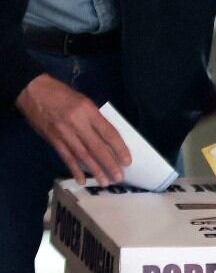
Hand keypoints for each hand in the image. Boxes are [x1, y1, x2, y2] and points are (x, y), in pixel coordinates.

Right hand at [15, 74, 130, 186]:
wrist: (32, 91)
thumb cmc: (61, 93)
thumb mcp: (84, 100)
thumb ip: (94, 118)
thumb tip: (106, 137)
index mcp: (88, 111)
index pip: (108, 133)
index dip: (119, 148)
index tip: (127, 160)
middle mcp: (77, 123)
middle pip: (97, 147)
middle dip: (109, 164)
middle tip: (119, 177)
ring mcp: (63, 133)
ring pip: (82, 155)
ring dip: (95, 170)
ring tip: (105, 181)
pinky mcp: (52, 140)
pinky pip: (66, 157)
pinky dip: (74, 169)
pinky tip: (82, 180)